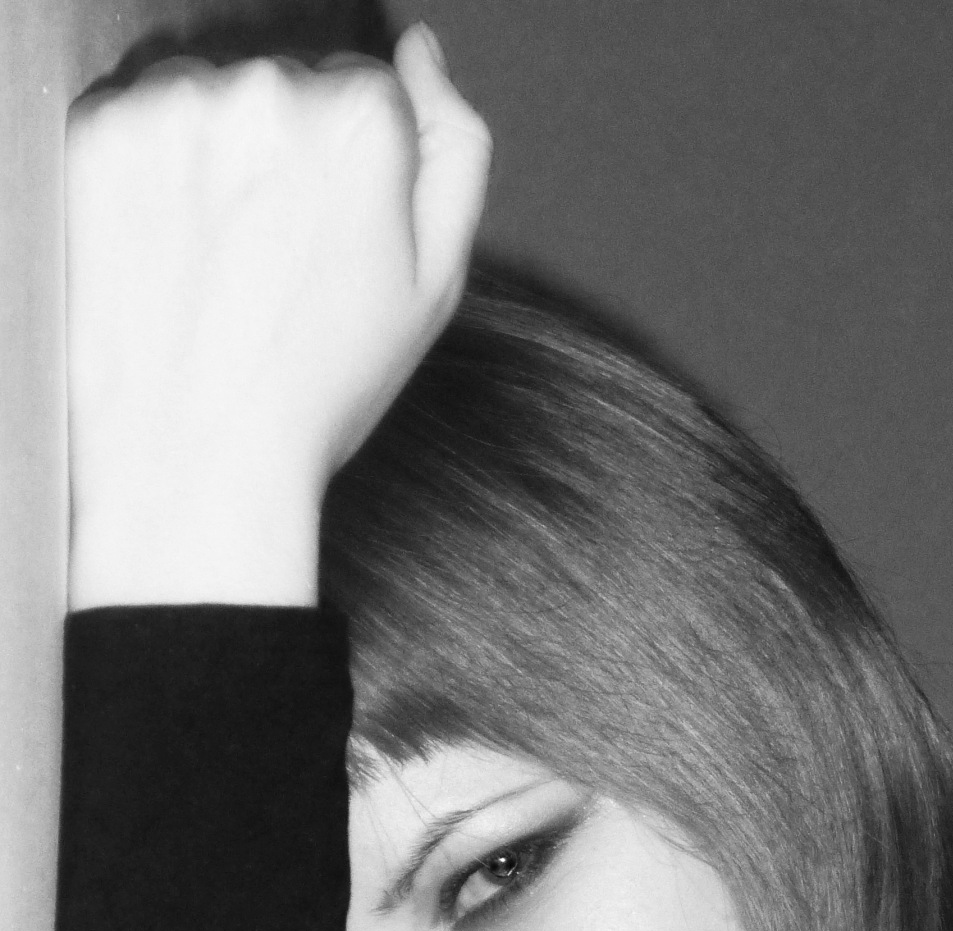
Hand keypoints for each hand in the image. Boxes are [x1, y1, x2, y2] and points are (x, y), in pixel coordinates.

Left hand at [66, 23, 491, 606]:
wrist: (198, 457)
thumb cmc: (316, 387)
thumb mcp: (435, 283)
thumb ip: (455, 149)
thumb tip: (422, 55)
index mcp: (362, 118)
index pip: (365, 85)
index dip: (352, 166)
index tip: (331, 229)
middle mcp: (269, 90)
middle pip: (286, 77)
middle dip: (285, 149)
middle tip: (276, 255)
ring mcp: (175, 105)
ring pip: (210, 90)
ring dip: (217, 150)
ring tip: (222, 256)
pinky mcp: (101, 131)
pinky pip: (139, 115)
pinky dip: (154, 168)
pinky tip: (174, 247)